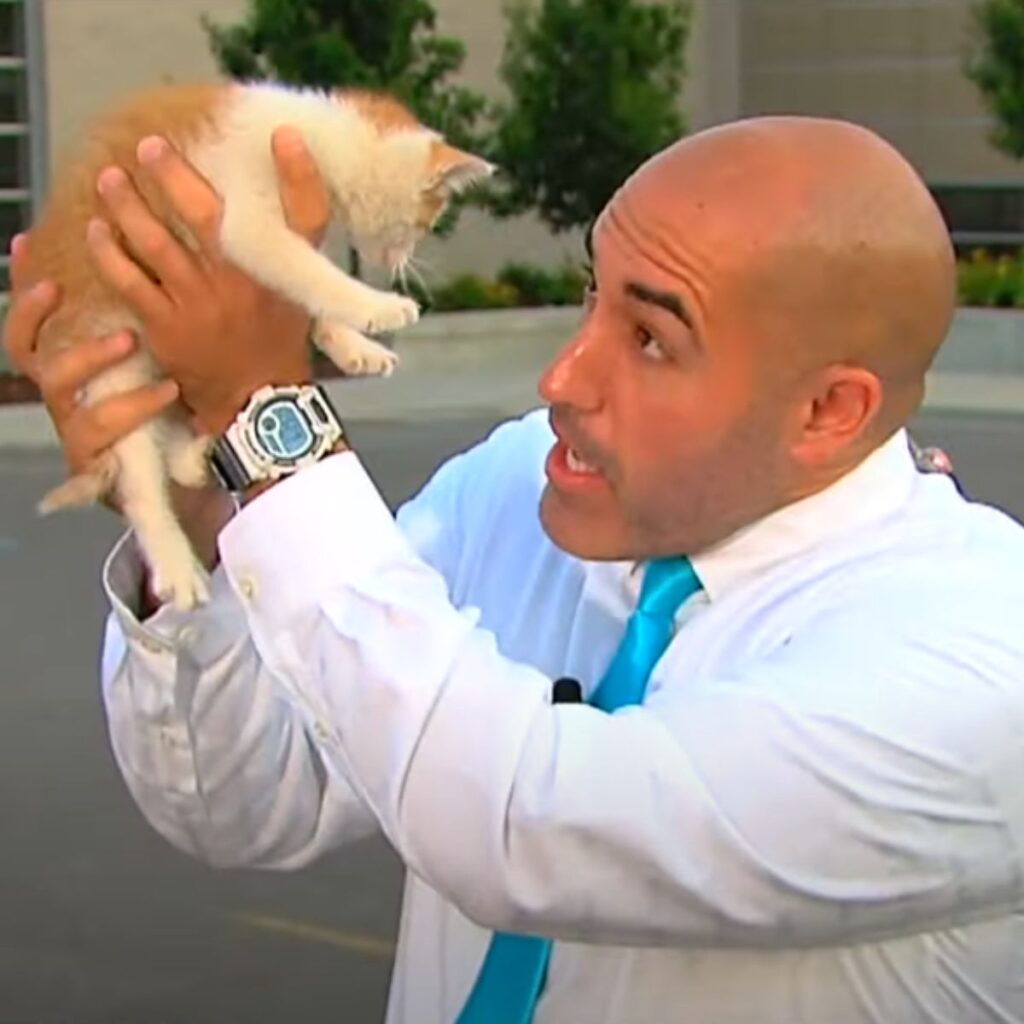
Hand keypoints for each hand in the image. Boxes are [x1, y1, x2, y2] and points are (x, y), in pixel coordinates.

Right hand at [2, 234, 178, 504]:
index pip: (34, 321)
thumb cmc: (178, 415)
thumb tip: (158, 261)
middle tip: (57, 286)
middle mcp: (65, 394)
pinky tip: (167, 389)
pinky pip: (102, 427)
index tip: (25, 242)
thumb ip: (148, 323)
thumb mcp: (164, 361)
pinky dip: (134, 405)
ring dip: (90, 357)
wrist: (194, 482)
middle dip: (33, 314)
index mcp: (75, 367)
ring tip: (129, 339)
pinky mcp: (92, 462)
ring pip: (58, 385)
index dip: (22, 285)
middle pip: (23, 349)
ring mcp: (74, 428)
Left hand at [87, 126, 330, 434]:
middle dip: (175, 177)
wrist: (257, 400)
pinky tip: (97, 231)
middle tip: (150, 148)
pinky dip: (110, 252)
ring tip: (111, 180)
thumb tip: (283, 171)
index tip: (283, 136)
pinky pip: (130, 281)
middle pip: (210, 219)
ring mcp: (203, 305)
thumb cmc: (276, 336)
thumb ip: (293, 240)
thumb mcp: (300, 289)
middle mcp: (246, 285)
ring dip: (129, 207)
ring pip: (158, 244)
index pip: (306, 217)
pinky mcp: (169, 327)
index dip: (299, 176)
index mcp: (284, 274)